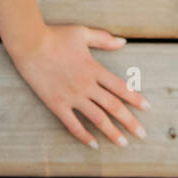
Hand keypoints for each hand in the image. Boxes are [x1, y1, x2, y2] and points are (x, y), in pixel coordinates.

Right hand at [10, 23, 149, 149]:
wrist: (30, 43)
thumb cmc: (55, 36)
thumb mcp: (82, 33)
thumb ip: (104, 39)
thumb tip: (123, 41)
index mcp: (94, 69)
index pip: (121, 87)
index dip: (136, 98)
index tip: (148, 108)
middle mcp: (86, 85)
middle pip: (113, 107)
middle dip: (130, 122)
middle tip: (142, 135)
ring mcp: (72, 96)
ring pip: (97, 119)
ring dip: (112, 132)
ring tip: (123, 144)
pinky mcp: (57, 104)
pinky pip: (73, 124)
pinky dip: (84, 136)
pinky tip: (93, 144)